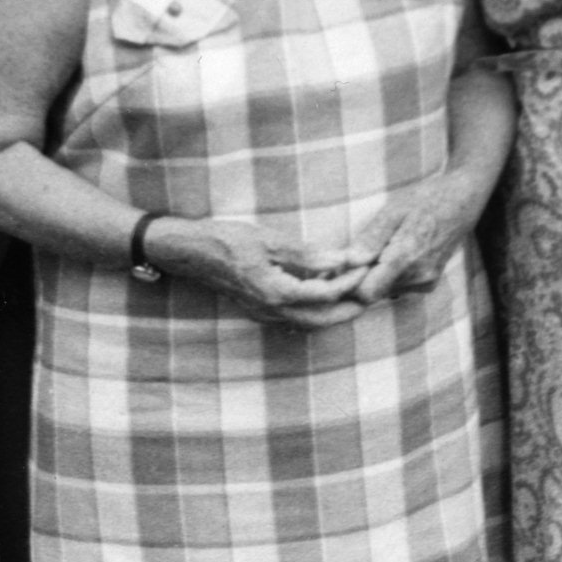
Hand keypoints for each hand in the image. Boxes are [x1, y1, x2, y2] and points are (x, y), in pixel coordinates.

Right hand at [152, 216, 368, 330]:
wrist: (190, 252)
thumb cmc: (226, 240)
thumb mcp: (268, 239)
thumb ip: (306, 253)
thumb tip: (341, 259)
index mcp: (276, 293)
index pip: (326, 294)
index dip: (350, 280)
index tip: (365, 265)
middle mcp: (272, 310)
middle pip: (322, 320)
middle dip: (350, 310)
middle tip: (371, 294)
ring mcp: (265, 314)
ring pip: (310, 322)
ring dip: (334, 312)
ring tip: (353, 293)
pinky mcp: (261, 310)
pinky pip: (296, 316)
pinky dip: (316, 308)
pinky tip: (322, 288)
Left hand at [342, 175, 475, 307]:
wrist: (462, 200)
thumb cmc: (425, 199)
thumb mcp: (393, 210)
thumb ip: (371, 238)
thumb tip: (348, 262)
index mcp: (406, 258)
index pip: (365, 292)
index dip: (349, 281)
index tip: (342, 263)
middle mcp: (418, 278)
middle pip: (373, 293)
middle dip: (361, 276)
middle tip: (359, 249)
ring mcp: (425, 283)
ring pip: (385, 290)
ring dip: (375, 274)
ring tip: (381, 245)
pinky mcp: (428, 284)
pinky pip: (397, 286)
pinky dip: (389, 274)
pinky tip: (394, 251)